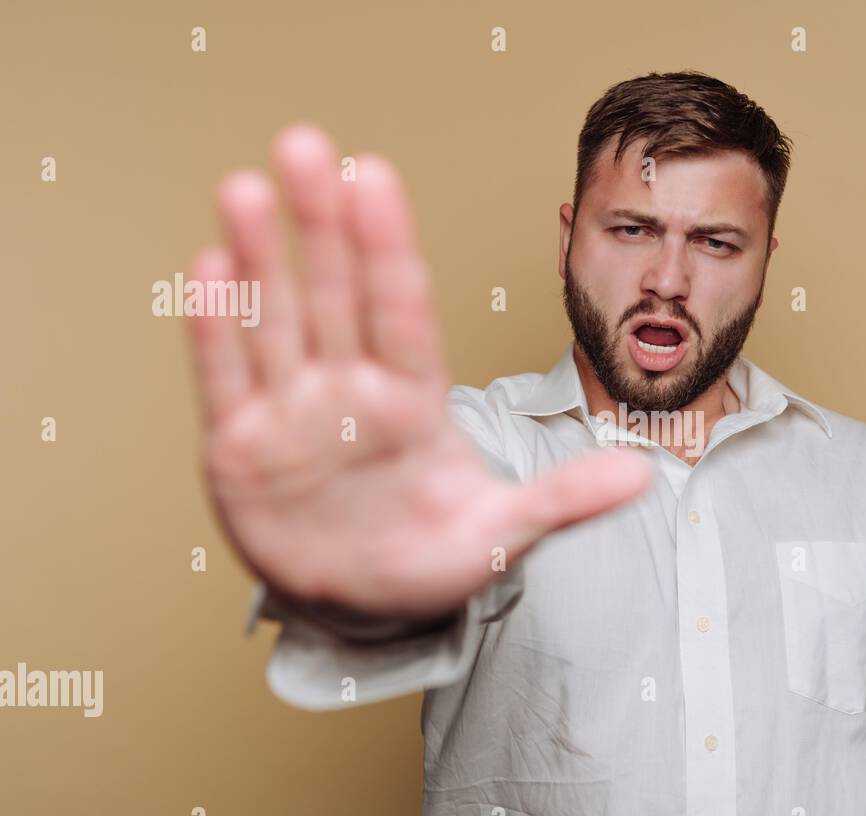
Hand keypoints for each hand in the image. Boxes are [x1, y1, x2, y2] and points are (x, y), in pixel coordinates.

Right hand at [184, 125, 650, 617]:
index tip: (377, 178)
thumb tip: (644, 476)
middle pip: (337, 296)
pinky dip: (215, 332)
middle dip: (323, 225)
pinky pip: (227, 380)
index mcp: (415, 401)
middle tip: (306, 146)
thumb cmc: (433, 560)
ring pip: (276, 322)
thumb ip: (563, 501)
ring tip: (246, 189)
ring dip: (259, 260)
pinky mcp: (240, 448)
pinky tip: (209, 271)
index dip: (388, 247)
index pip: (403, 310)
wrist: (362, 607)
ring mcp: (292, 414)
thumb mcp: (501, 535)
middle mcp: (351, 391)